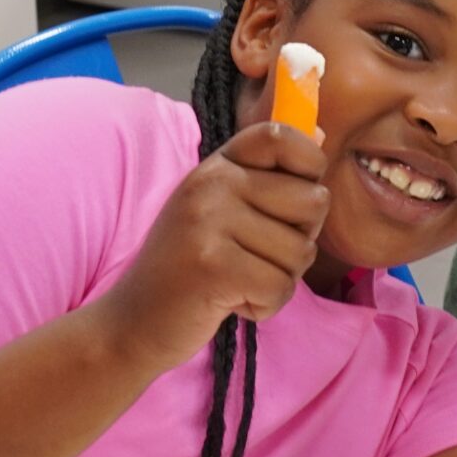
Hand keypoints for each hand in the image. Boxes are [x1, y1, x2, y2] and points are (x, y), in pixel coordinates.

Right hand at [103, 123, 329, 370]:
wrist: (133, 323)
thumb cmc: (191, 268)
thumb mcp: (222, 209)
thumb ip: (269, 176)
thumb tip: (323, 133)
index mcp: (218, 166)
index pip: (281, 135)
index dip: (309, 166)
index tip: (292, 201)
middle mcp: (212, 184)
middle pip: (313, 201)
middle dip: (300, 240)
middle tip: (256, 256)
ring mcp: (208, 222)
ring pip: (301, 251)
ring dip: (279, 279)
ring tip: (238, 280)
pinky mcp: (212, 266)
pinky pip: (281, 286)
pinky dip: (266, 305)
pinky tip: (232, 301)